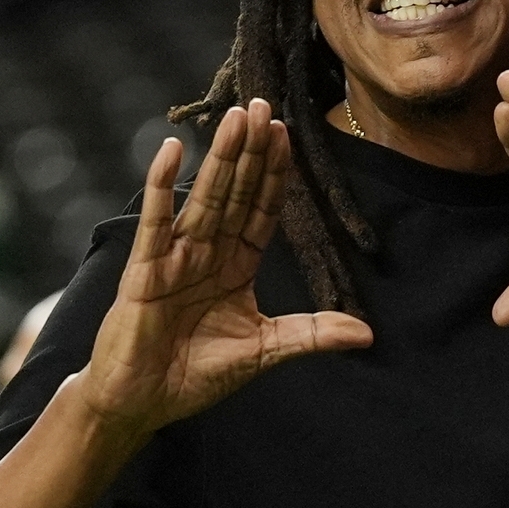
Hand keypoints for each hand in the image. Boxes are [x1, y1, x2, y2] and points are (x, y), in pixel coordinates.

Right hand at [77, 99, 372, 437]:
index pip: (261, 209)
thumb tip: (366, 334)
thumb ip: (310, 334)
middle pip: (236, 192)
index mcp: (236, 265)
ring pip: (206, 198)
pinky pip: (158, 222)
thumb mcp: (263, 351)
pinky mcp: (146, 270)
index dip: (275, 173)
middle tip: (265, 104)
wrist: (141, 403)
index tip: (287, 133)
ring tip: (237, 116)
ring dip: (222, 157)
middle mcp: (208, 252)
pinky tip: (173, 150)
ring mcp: (177, 257)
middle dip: (253, 151)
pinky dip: (162, 185)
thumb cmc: (195, 374)